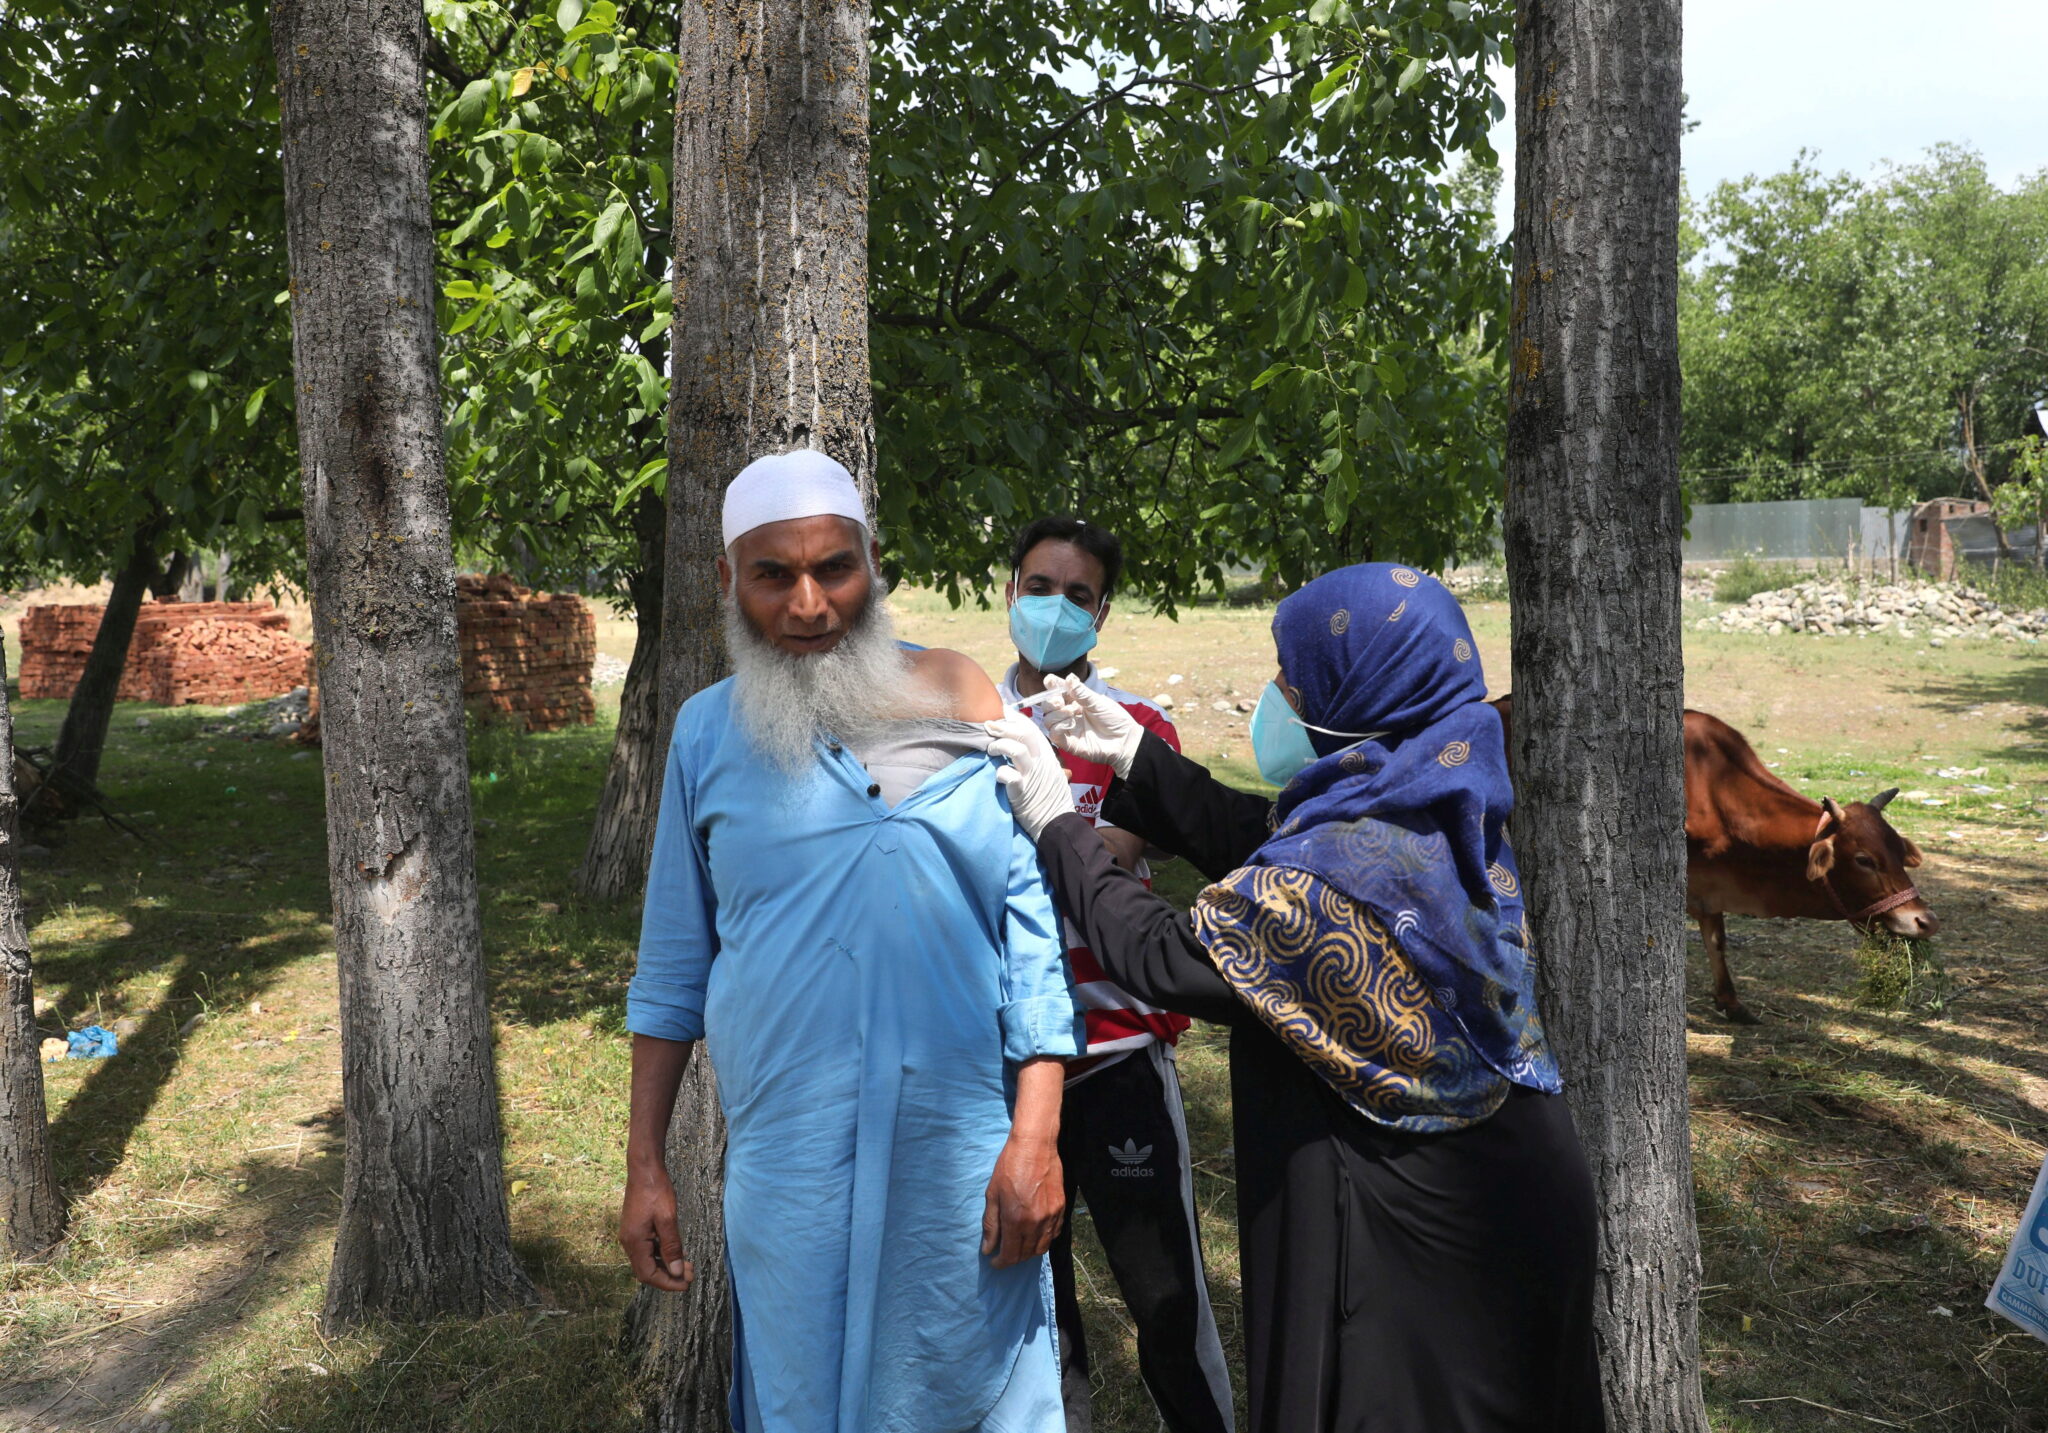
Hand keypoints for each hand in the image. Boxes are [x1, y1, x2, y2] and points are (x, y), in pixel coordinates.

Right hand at [619, 1165, 694, 1291]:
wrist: (644, 1169)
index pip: (648, 1274)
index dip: (667, 1283)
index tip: (685, 1285)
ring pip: (648, 1260)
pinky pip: (648, 1249)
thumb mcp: (667, 1219)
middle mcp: (629, 1242)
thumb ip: (672, 1247)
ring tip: (688, 1267)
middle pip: (647, 1270)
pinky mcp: (636, 1229)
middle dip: (669, 1276)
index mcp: (634, 1242)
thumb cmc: (656, 1191)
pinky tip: (677, 1253)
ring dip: (667, 1266)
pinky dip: (662, 1255)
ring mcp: (631, 1236)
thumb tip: (676, 1272)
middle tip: (690, 1276)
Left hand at [981, 1134, 1064, 1268]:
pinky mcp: (1061, 1209)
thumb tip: (988, 1249)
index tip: (994, 1261)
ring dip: (1029, 1252)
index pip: (1010, 1255)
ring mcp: (1051, 1217)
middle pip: (1026, 1254)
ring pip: (1042, 1247)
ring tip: (1018, 1245)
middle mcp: (1036, 1223)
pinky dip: (1044, 1240)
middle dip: (1013, 1258)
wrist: (1035, 1146)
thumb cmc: (1009, 1166)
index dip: (1001, 1263)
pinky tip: (1034, 1233)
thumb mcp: (992, 1195)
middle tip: (1004, 1253)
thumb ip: (991, 1225)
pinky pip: (1054, 1234)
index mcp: (1016, 1220)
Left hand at [985, 712, 1076, 841]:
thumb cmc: (1050, 798)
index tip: (1003, 711)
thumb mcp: (1050, 773)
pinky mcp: (1022, 790)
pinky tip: (997, 774)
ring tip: (990, 750)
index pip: (1031, 729)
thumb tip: (1020, 745)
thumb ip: (1038, 758)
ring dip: (999, 746)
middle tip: (988, 725)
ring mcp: (1032, 775)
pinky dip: (999, 772)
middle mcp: (1040, 762)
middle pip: (1023, 734)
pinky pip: (1008, 775)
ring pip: (1015, 749)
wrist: (1057, 822)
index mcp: (1046, 756)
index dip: (1016, 718)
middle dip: (1003, 726)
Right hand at [1036, 673, 1143, 778]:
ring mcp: (1068, 729)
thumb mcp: (1098, 702)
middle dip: (1050, 701)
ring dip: (1056, 713)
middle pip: (1048, 706)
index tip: (1050, 681)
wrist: (1125, 739)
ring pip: (1047, 720)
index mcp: (1075, 701)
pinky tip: (1071, 722)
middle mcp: (1068, 714)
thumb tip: (1069, 677)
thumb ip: (1082, 692)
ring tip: (1072, 711)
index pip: (1057, 692)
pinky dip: (1058, 727)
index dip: (1051, 685)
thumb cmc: (1114, 719)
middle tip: (1060, 700)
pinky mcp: (1069, 744)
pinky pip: (1054, 735)